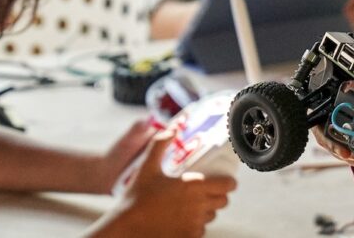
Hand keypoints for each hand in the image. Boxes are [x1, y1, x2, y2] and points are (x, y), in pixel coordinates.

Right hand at [88, 131, 236, 237]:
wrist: (124, 228)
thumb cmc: (136, 197)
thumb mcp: (147, 166)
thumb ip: (161, 143)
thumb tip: (174, 127)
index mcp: (194, 186)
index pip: (228, 185)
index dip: (228, 182)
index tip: (223, 180)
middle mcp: (198, 206)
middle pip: (223, 201)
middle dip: (218, 195)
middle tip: (206, 190)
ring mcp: (194, 225)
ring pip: (212, 216)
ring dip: (207, 210)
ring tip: (192, 204)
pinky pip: (201, 230)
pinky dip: (196, 225)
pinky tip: (184, 219)